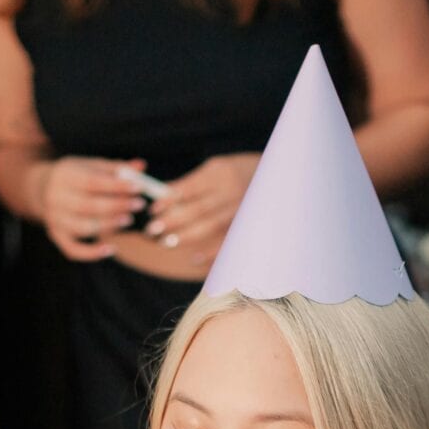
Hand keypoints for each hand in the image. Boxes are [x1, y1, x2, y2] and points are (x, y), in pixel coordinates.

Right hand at [35, 158, 148, 261]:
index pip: (93, 182)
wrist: (41, 188)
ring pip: (83, 227)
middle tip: (138, 205)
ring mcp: (55, 219)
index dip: (117, 186)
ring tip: (128, 220)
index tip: (138, 188)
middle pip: (88, 206)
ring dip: (108, 225)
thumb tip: (141, 166)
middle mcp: (56, 198)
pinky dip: (91, 253)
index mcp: (65, 176)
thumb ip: (116, 168)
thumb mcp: (91, 166)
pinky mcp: (56, 235)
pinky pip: (73, 249)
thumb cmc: (75, 175)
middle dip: (117, 206)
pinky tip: (111, 249)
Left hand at [146, 154, 259, 268]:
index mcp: (220, 173)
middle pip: (198, 209)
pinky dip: (212, 252)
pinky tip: (195, 259)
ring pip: (211, 226)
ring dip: (188, 236)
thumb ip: (191, 183)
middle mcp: (232, 191)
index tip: (153, 210)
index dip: (169, 200)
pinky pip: (228, 241)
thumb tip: (162, 196)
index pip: (190, 188)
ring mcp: (242, 209)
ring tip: (167, 242)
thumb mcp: (215, 169)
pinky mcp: (248, 225)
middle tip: (152, 230)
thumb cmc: (237, 172)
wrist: (276, 177)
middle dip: (173, 220)